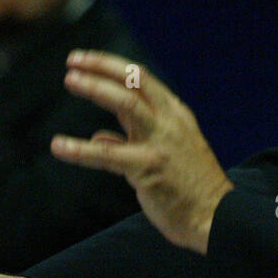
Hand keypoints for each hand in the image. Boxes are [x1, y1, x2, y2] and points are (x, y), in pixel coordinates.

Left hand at [53, 51, 233, 253]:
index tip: (86, 60)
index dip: (111, 66)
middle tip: (74, 60)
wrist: (217, 218)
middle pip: (135, 80)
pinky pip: (107, 154)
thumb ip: (131, 140)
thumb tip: (100, 137)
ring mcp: (160, 143)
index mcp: (175, 115)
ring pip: (125, 103)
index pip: (142, 79)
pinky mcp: (148, 168)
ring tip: (70, 80)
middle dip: (102, 66)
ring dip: (95, 88)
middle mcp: (170, 121)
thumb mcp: (166, 154)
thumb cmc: (191, 189)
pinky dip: (80, 149)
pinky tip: (59, 146)